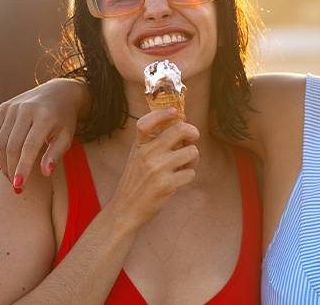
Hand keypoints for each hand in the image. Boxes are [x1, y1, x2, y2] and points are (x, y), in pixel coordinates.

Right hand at [0, 78, 87, 191]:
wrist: (59, 92)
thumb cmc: (64, 120)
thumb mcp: (67, 137)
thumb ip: (56, 154)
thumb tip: (45, 173)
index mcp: (44, 116)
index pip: (29, 147)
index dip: (22, 168)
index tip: (19, 186)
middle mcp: (26, 109)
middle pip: (11, 146)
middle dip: (11, 169)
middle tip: (16, 187)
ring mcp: (12, 107)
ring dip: (2, 163)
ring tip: (10, 177)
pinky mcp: (3, 107)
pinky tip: (2, 163)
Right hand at [108, 108, 200, 227]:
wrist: (126, 208)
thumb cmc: (136, 181)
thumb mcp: (138, 156)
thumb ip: (154, 141)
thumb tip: (181, 122)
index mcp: (139, 145)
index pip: (146, 123)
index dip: (162, 113)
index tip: (175, 111)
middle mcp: (147, 154)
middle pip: (179, 130)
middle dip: (193, 132)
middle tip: (193, 137)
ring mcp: (157, 169)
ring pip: (191, 151)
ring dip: (193, 158)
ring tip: (184, 164)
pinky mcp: (166, 185)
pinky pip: (190, 172)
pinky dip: (188, 175)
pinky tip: (179, 179)